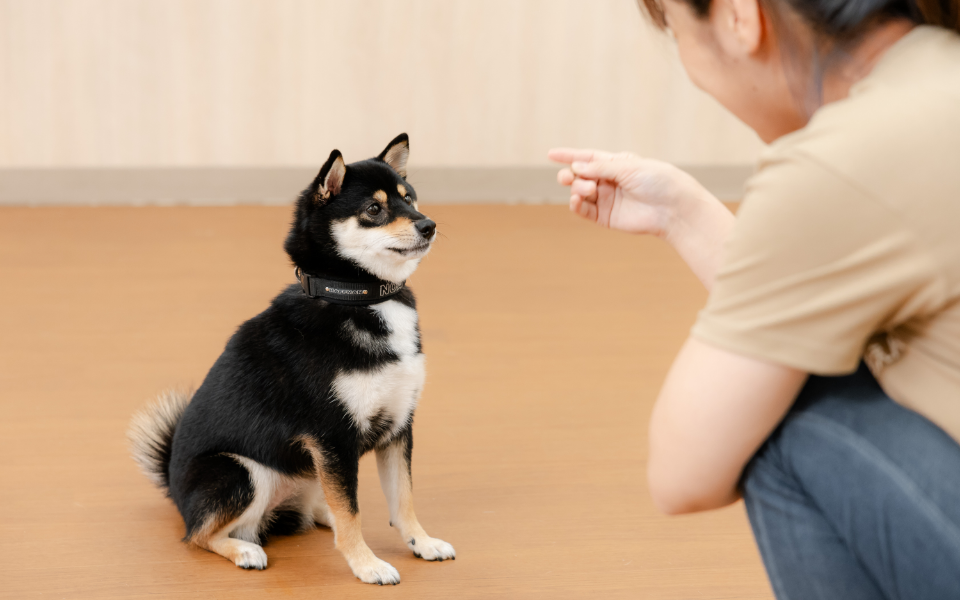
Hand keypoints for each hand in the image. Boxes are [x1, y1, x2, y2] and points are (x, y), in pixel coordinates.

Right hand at [548, 148, 709, 238]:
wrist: (672, 208)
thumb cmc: (657, 181)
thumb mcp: (628, 167)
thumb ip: (601, 168)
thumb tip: (576, 167)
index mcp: (616, 165)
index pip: (588, 158)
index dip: (569, 156)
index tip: (551, 154)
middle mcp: (609, 181)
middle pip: (580, 176)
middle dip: (570, 175)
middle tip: (567, 177)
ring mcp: (607, 200)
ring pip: (580, 192)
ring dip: (577, 189)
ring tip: (588, 189)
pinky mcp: (606, 217)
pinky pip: (584, 211)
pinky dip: (576, 205)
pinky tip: (575, 201)